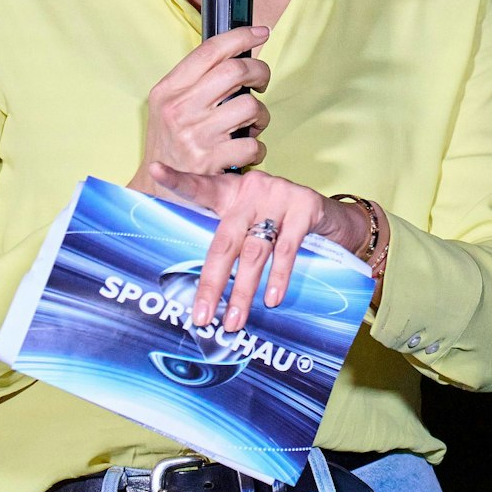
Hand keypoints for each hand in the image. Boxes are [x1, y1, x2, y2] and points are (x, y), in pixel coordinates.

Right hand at [126, 26, 272, 189]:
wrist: (156, 192)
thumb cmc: (170, 144)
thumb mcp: (168, 106)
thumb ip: (196, 81)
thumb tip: (236, 54)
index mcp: (168, 90)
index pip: (210, 50)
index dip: (241, 36)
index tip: (260, 32)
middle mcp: (180, 109)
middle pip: (236, 70)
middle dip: (260, 72)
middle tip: (261, 82)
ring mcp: (195, 135)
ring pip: (250, 106)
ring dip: (260, 116)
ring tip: (251, 124)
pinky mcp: (211, 162)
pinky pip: (253, 144)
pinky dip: (258, 148)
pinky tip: (247, 150)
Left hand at [148, 164, 375, 331]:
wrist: (336, 220)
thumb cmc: (284, 226)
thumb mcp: (254, 225)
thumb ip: (232, 243)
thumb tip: (206, 295)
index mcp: (233, 192)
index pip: (202, 187)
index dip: (178, 179)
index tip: (154, 169)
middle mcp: (253, 189)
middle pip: (224, 240)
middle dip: (212, 282)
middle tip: (202, 317)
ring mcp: (279, 195)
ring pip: (254, 250)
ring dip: (244, 291)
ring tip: (234, 322)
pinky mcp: (305, 205)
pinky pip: (287, 248)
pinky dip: (279, 276)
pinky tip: (272, 299)